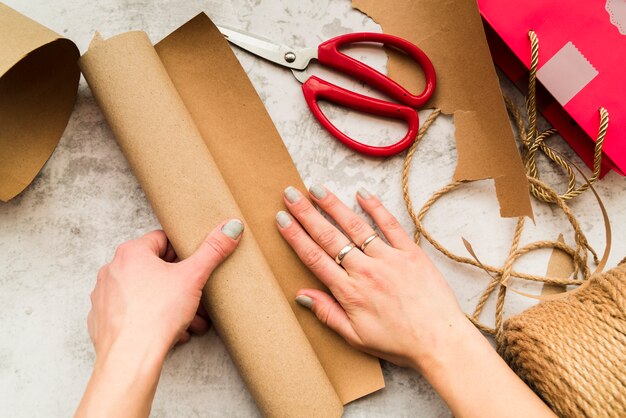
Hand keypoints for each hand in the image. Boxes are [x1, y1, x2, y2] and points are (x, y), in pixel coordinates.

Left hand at [77, 219, 243, 417]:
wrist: (130, 357)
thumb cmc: (157, 314)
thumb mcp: (193, 277)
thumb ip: (213, 250)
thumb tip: (230, 227)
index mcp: (131, 252)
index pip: (162, 240)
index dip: (183, 253)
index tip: (194, 266)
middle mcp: (113, 269)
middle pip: (154, 268)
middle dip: (179, 283)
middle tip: (196, 297)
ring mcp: (104, 295)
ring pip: (144, 292)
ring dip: (168, 303)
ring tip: (188, 319)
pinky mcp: (102, 318)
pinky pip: (132, 312)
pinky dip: (150, 318)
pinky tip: (168, 331)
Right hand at [276, 185, 466, 369]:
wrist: (440, 340)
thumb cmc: (399, 343)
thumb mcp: (356, 337)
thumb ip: (327, 313)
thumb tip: (301, 295)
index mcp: (349, 292)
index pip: (314, 257)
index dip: (295, 236)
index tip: (282, 219)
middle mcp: (365, 270)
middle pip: (329, 237)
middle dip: (307, 213)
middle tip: (290, 194)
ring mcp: (389, 259)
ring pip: (355, 226)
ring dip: (334, 206)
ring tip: (317, 189)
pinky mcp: (410, 253)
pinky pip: (390, 225)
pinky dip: (375, 208)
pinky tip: (361, 193)